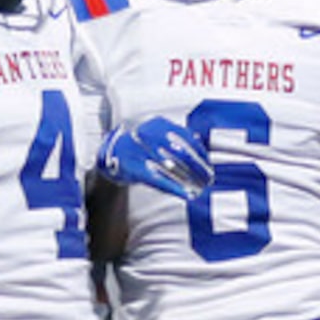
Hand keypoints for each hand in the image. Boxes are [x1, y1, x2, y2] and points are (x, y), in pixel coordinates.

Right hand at [98, 118, 212, 199]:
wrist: (110, 152)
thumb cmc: (139, 144)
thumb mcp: (156, 132)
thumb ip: (176, 135)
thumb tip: (198, 141)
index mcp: (158, 124)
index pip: (187, 137)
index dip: (200, 152)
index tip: (209, 163)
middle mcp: (150, 135)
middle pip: (182, 152)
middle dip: (199, 167)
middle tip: (209, 179)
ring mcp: (142, 152)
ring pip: (173, 167)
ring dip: (190, 179)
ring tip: (201, 188)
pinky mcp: (136, 169)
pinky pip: (159, 180)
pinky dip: (175, 188)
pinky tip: (186, 195)